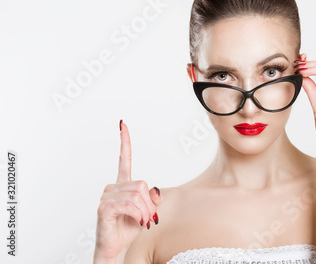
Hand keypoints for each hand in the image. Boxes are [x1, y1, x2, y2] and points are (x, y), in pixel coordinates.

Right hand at [94, 120, 161, 261]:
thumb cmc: (128, 229)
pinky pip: (129, 204)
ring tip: (143, 221)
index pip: (124, 160)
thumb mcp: (147, 211)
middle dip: (150, 204)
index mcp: (123, 185)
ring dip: (145, 211)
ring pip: (137, 195)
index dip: (124, 142)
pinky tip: (137, 221)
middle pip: (142, 185)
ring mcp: (107, 197)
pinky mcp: (104, 208)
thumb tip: (154, 190)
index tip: (123, 124)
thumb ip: (153, 199)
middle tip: (149, 218)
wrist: (116, 248)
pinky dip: (139, 214)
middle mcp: (113, 187)